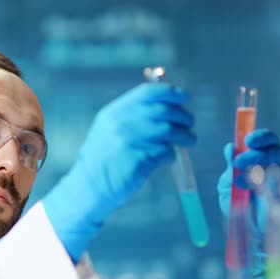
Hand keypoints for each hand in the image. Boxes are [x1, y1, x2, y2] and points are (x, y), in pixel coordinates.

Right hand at [43, 83, 195, 261]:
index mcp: (114, 112)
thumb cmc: (104, 158)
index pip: (147, 93)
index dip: (170, 92)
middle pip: (162, 110)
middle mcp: (121, 124)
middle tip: (190, 123)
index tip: (185, 96)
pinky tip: (167, 159)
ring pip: (169, 131)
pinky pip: (165, 152)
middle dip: (183, 115)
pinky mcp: (138, 160)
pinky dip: (171, 155)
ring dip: (184, 135)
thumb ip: (132, 115)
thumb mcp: (109, 129)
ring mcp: (129, 142)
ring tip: (188, 141)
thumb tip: (167, 105)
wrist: (90, 186)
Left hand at [217, 128, 279, 278]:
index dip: (260, 136)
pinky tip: (249, 190)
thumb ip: (231, 165)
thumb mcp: (228, 184)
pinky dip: (266, 182)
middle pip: (276, 149)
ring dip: (258, 167)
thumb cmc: (238, 208)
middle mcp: (276, 167)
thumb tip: (229, 147)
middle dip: (256, 153)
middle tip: (238, 164)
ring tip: (239, 180)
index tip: (247, 140)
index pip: (267, 141)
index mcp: (261, 160)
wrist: (247, 234)